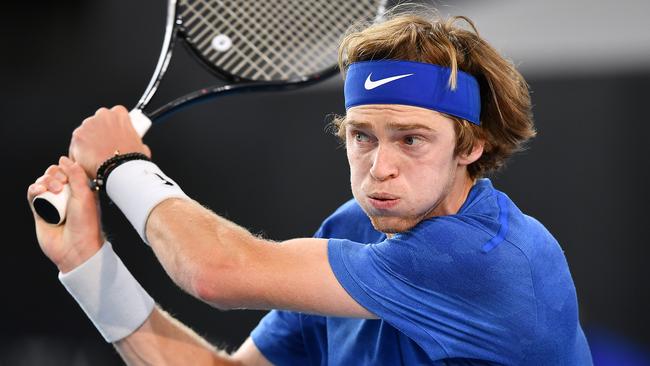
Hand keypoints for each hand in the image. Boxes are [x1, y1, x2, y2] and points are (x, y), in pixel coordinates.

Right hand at [27, 156, 102, 272]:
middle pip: (53, 174)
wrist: (75, 248)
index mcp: (80, 190)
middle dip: (54, 174)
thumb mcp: (85, 195)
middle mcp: (66, 195)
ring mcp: (52, 203)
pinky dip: (34, 189)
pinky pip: (33, 195)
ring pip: (42, 182)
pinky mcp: (39, 211)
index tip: (68, 176)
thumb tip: (63, 158)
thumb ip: (76, 174)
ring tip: (52, 190)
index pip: (69, 170)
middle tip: (60, 186)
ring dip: (44, 181)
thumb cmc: (85, 223)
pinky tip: (38, 191)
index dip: (66, 169)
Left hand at [69, 105, 150, 177]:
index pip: (114, 115)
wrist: (120, 169)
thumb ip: (133, 140)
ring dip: (88, 144)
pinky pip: (76, 145)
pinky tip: (87, 164)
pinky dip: (79, 155)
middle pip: (97, 123)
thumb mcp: (140, 147)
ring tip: (96, 160)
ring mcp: (88, 124)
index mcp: (119, 114)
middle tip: (105, 149)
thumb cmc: (131, 159)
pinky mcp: (77, 136)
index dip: (114, 127)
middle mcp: (102, 115)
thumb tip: (137, 146)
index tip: (114, 136)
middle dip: (99, 135)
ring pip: (85, 134)